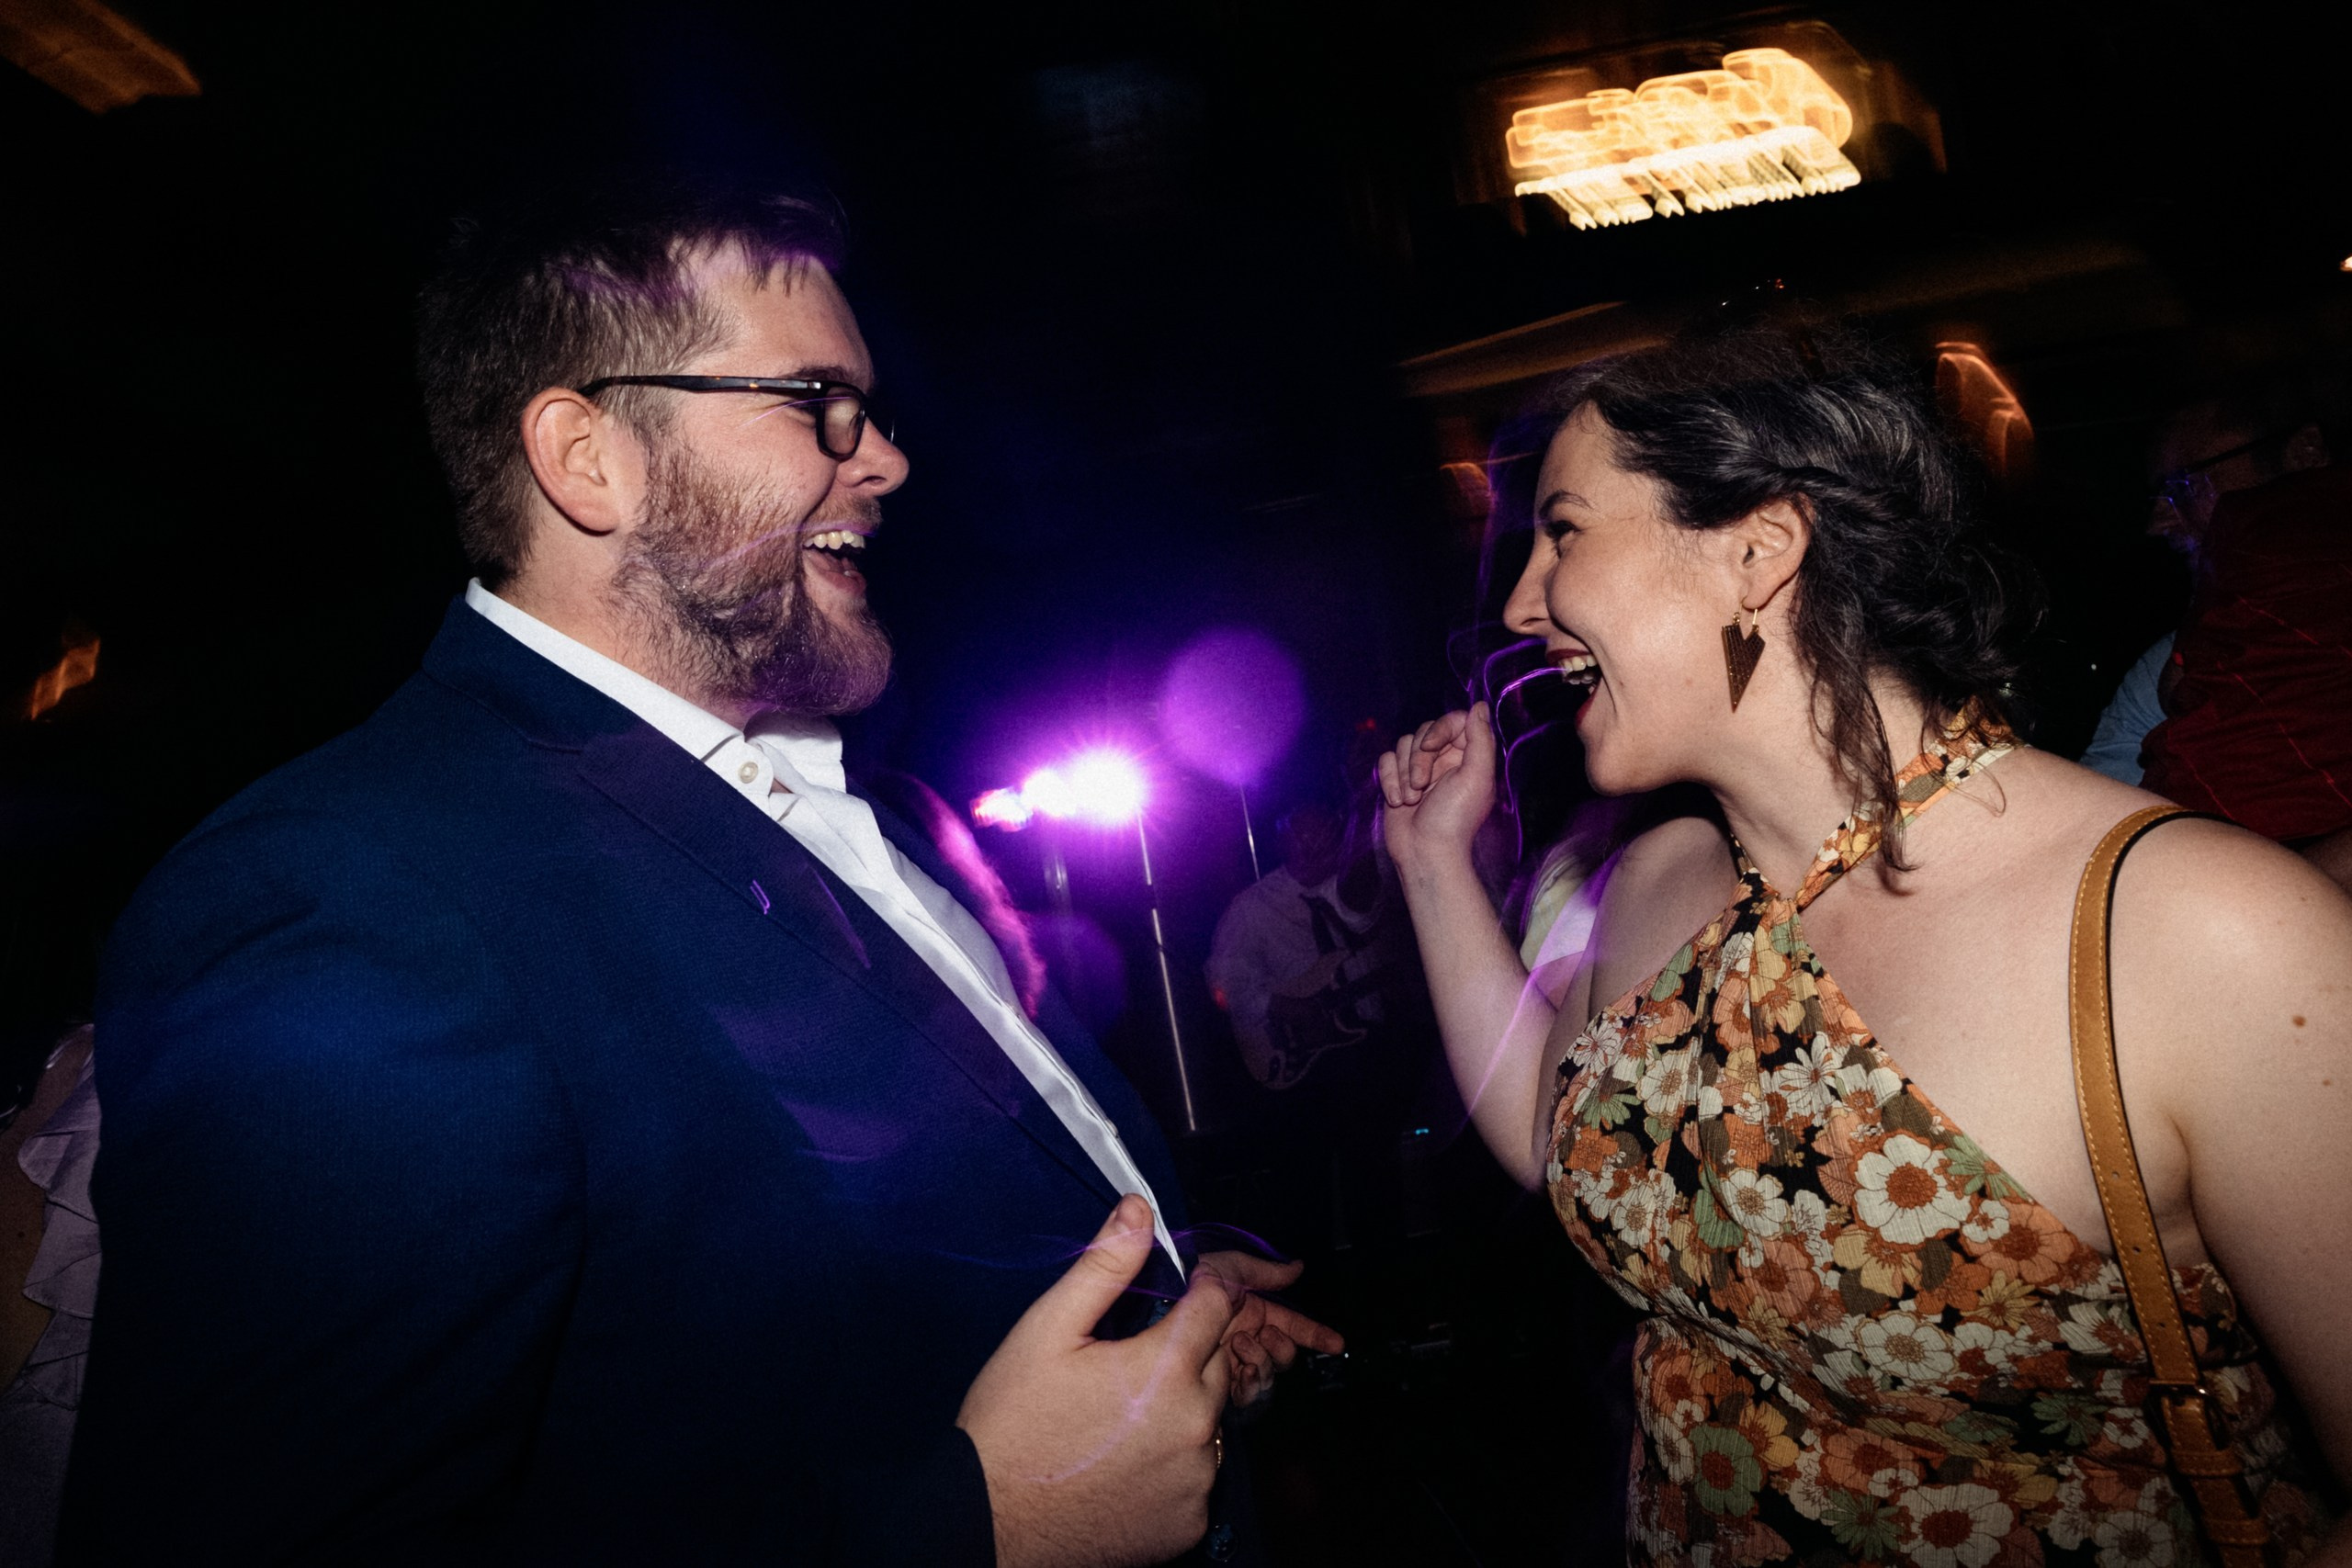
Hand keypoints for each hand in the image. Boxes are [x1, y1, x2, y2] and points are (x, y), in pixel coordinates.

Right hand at [958, 1196, 1233, 1567]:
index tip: (1187, 1286)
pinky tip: (1124, 1461)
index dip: (1206, 1284)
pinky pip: (1197, 1473)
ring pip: (1209, 1419)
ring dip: (1180, 1407)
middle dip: (1184, 1349)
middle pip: (1215, 1361)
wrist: (989, 1528)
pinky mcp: (1190, 1523)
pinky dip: (1172, 1462)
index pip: (1219, 1303)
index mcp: (1164, 1372)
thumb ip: (1104, 1266)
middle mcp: (1196, 1428)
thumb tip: (1139, 1210)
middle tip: (1126, 1363)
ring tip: (1117, 1417)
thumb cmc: (1010, 1429)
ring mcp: (1197, 1482)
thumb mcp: (1046, 1332)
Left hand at [1194, 1251, 1344, 1408]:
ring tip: (1241, 1350)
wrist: (1153, 1326)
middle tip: (1266, 1336)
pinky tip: (1240, 1374)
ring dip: (1263, 1362)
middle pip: (1282, 1353)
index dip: (1311, 1332)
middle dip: (1283, 1347)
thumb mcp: (1224, 1270)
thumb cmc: (1181, 1290)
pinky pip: (1248, 1394)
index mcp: (1243, 1310)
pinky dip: (1251, 1385)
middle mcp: (1240, 1337)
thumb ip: (1262, 1271)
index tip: (1335, 1343)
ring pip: (1268, 1375)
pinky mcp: (1217, 1390)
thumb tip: (1296, 1268)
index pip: (1286, 1322)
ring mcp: (1229, 1365)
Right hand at [1377, 704, 1496, 877]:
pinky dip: (1389, 781)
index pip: (1453, 720)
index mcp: (1469, 756)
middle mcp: (1446, 760)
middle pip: (1424, 731)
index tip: (1430, 748)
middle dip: (1417, 759)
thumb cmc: (1454, 820)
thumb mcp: (1476, 776)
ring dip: (1403, 773)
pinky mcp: (1398, 781)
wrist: (1425, 853)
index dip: (1438, 729)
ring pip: (1403, 745)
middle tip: (1422, 785)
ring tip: (1412, 799)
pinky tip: (1399, 802)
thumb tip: (1480, 705)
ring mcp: (1421, 770)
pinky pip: (1386, 761)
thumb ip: (1480, 739)